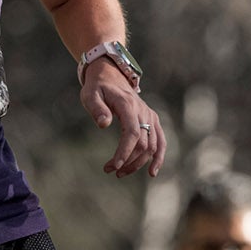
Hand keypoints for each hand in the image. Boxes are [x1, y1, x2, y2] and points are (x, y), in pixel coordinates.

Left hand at [80, 63, 164, 177]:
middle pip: (143, 144)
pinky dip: (158, 157)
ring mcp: (150, 117)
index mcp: (128, 106)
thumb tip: (103, 125)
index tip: (114, 166)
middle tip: (109, 170)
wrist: (111, 76)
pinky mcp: (152, 120)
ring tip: (121, 173)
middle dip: (128, 161)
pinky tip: (151, 172)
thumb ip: (97, 109)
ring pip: (152, 146)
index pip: (132, 133)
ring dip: (138, 163)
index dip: (125, 152)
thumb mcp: (90, 95)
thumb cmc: (98, 87)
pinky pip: (160, 141)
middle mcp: (144, 112)